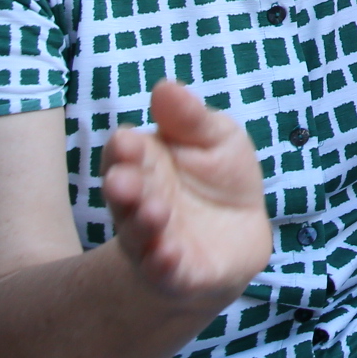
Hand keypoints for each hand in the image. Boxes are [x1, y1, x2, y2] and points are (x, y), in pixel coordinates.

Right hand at [101, 79, 272, 307]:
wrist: (235, 236)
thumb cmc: (219, 178)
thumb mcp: (216, 138)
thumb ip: (191, 119)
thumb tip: (165, 86)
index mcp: (146, 164)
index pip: (126, 153)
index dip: (125, 149)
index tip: (126, 141)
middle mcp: (142, 202)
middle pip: (126, 193)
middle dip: (124, 187)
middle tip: (121, 180)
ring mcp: (155, 239)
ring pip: (140, 232)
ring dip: (143, 223)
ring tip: (152, 212)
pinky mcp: (176, 272)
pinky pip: (164, 269)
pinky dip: (163, 263)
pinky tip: (166, 255)